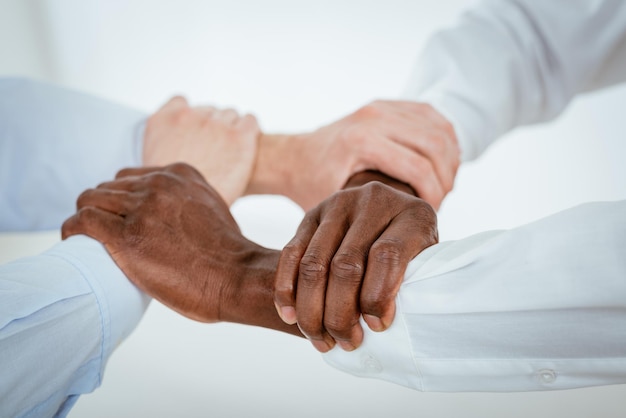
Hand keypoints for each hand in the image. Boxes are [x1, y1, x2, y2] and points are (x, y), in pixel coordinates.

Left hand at [62, 163, 298, 335]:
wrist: (239, 277)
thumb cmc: (228, 254)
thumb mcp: (212, 207)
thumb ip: (186, 199)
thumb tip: (169, 212)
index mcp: (179, 174)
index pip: (129, 176)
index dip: (120, 199)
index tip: (119, 219)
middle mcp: (159, 183)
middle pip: (108, 187)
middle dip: (103, 209)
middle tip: (103, 233)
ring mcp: (142, 208)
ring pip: (91, 199)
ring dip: (86, 218)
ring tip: (88, 239)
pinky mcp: (127, 237)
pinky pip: (82, 221)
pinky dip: (73, 230)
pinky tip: (75, 241)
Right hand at [142, 96, 259, 204]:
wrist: (188, 210)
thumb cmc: (172, 196)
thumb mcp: (152, 166)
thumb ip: (164, 147)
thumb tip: (175, 150)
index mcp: (163, 121)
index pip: (180, 102)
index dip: (191, 117)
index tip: (195, 129)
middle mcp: (189, 116)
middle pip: (209, 111)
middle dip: (213, 127)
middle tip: (215, 150)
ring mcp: (215, 124)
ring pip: (230, 115)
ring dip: (231, 130)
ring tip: (230, 153)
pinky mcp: (240, 135)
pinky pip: (250, 121)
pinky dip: (250, 131)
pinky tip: (247, 145)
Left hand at [246, 100, 458, 209]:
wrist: (293, 157)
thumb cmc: (310, 185)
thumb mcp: (335, 206)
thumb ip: (367, 217)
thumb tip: (405, 235)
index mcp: (361, 141)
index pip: (419, 167)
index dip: (435, 194)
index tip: (432, 214)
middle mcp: (373, 117)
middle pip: (435, 144)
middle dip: (446, 177)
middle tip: (441, 200)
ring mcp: (381, 107)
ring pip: (438, 127)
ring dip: (449, 157)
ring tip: (443, 184)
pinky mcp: (386, 104)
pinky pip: (430, 115)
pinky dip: (443, 138)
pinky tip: (440, 163)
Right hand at [274, 172, 437, 351]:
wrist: (390, 212)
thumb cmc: (412, 251)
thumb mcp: (425, 262)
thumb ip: (409, 284)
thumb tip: (376, 325)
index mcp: (413, 216)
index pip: (388, 255)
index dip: (378, 297)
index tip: (377, 326)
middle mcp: (374, 201)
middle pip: (346, 264)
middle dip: (340, 313)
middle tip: (346, 342)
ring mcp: (339, 204)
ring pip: (314, 263)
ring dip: (312, 309)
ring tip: (320, 338)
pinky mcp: (312, 214)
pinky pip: (291, 253)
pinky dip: (287, 289)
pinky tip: (291, 316)